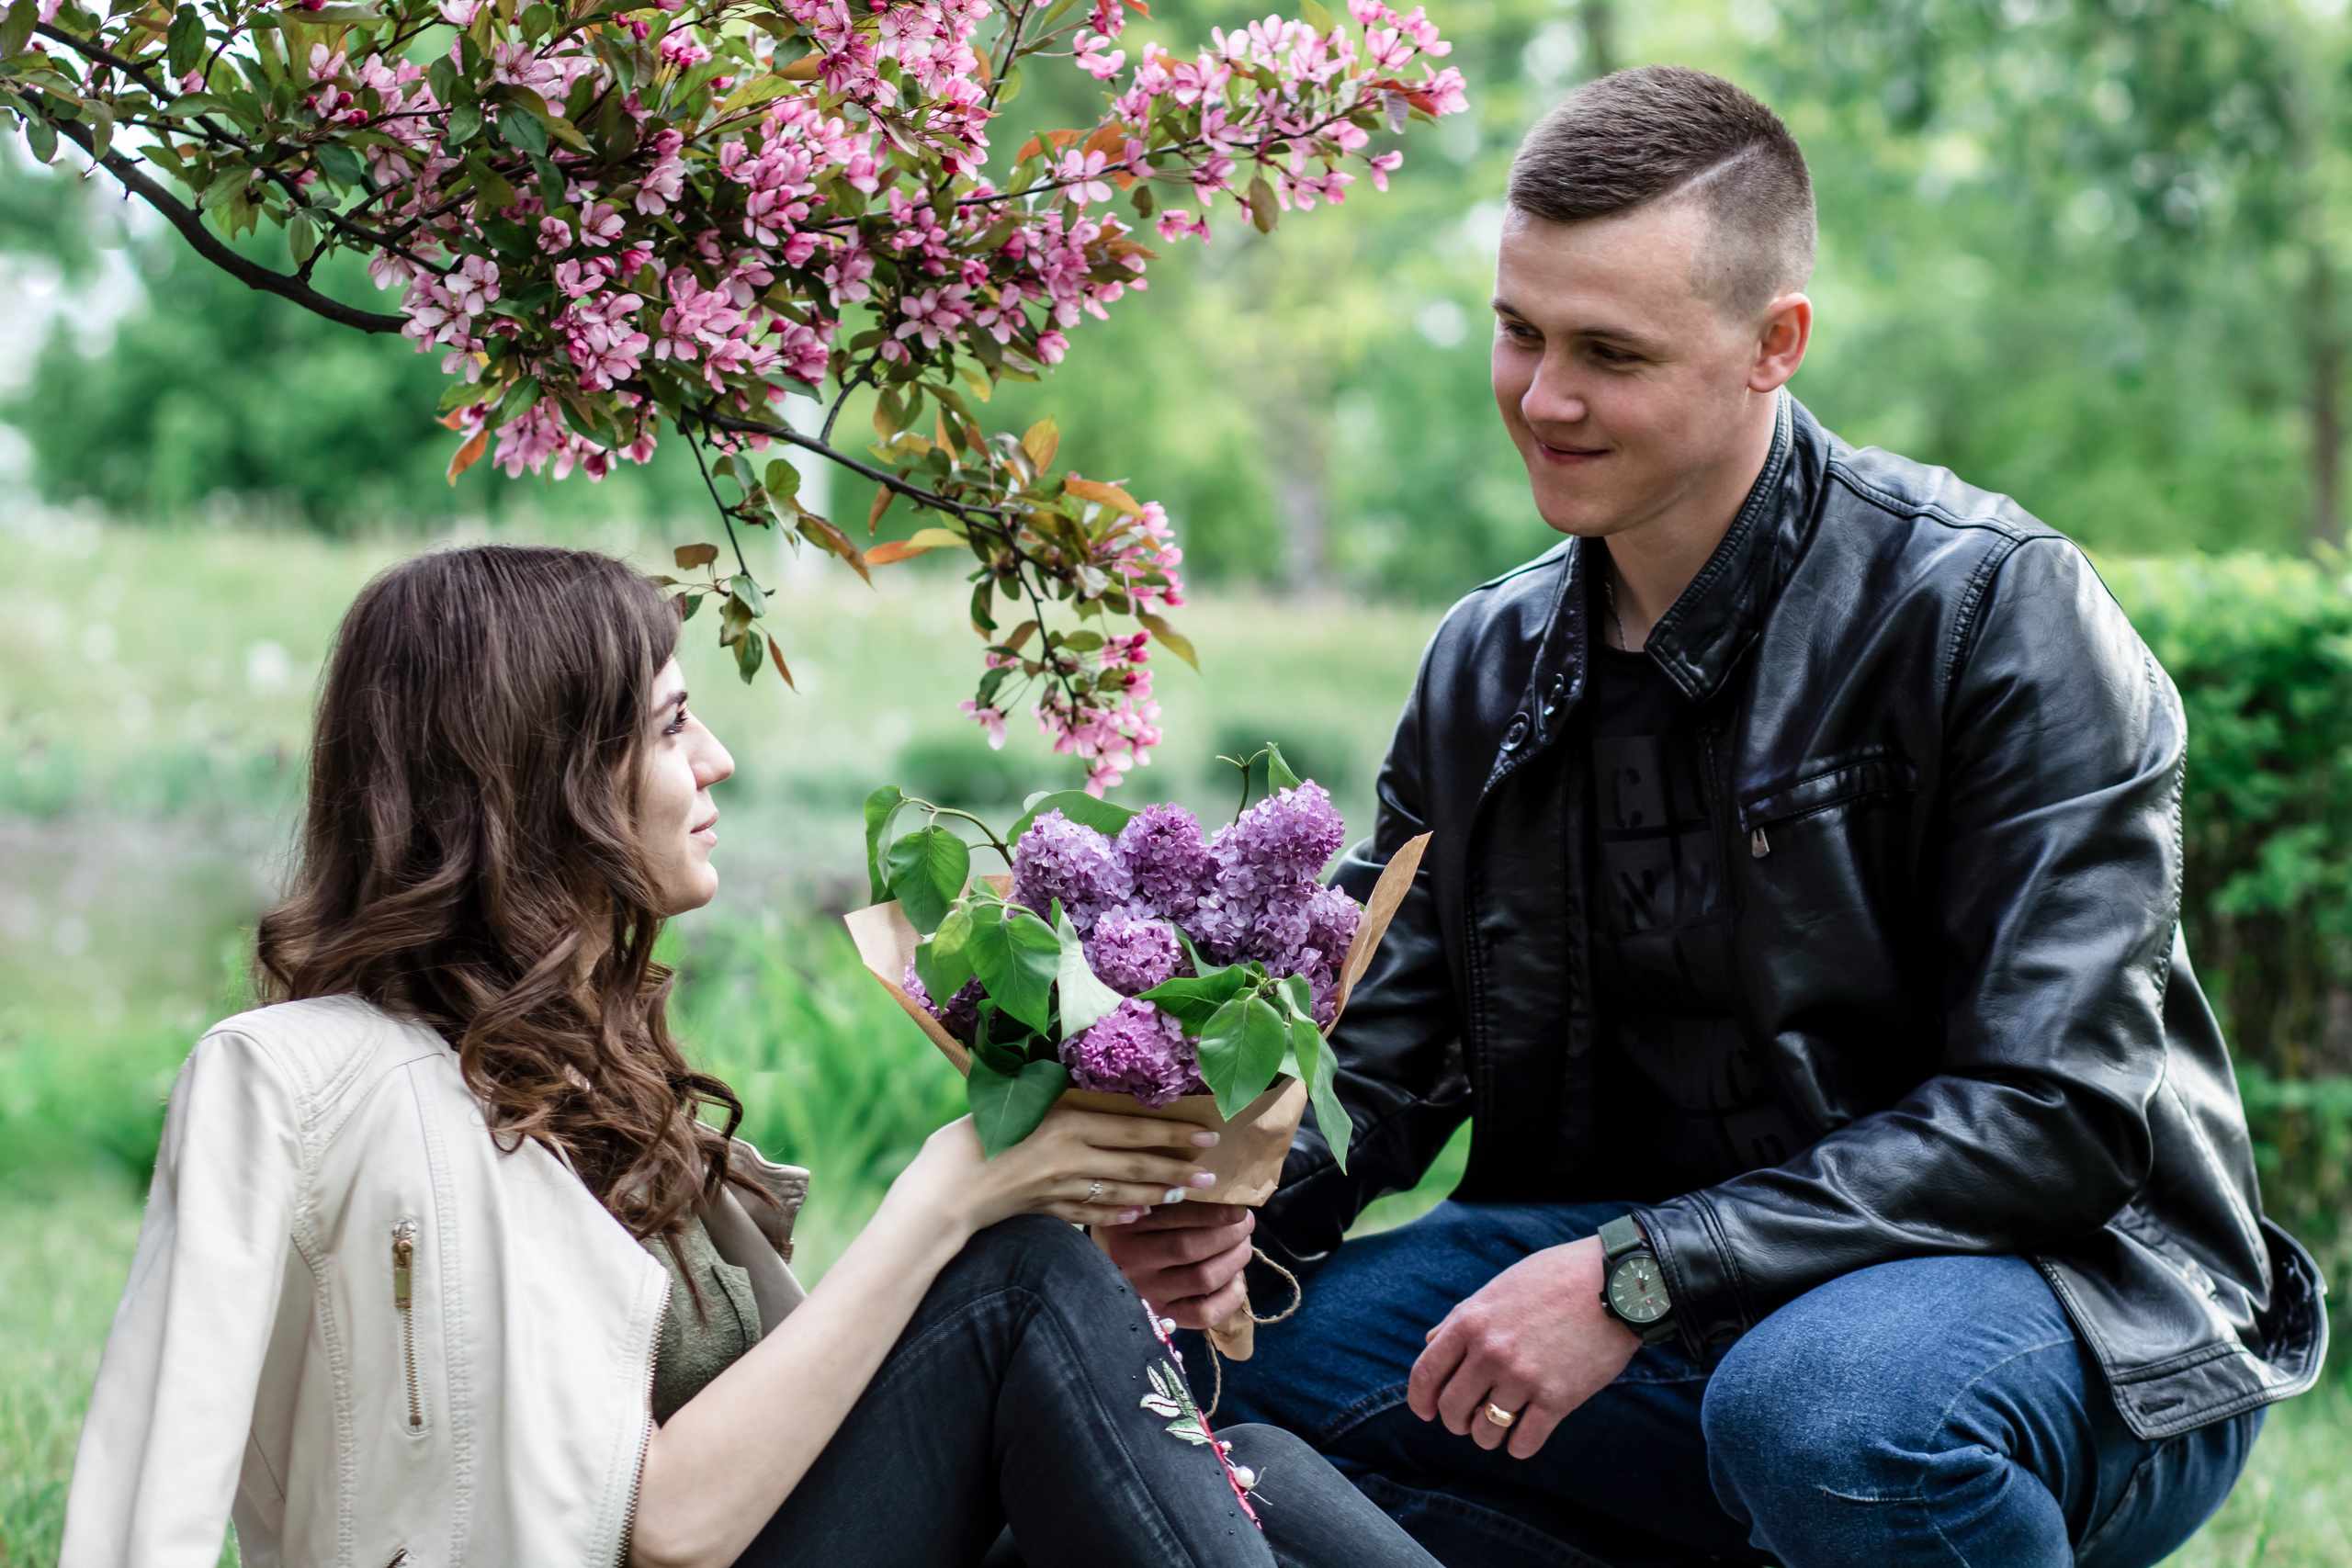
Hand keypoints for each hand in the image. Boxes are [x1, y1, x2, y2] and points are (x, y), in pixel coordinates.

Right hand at [889, 1109, 1220, 1237]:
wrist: (941, 1194)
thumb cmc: (966, 1137)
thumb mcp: (1012, 1098)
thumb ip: (1051, 1095)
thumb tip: (1084, 1082)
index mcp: (1067, 1124)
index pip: (1134, 1129)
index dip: (1174, 1133)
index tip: (1208, 1134)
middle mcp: (1072, 1159)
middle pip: (1136, 1163)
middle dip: (1177, 1169)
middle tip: (1211, 1174)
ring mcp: (1062, 1190)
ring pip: (1121, 1190)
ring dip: (1156, 1192)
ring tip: (1184, 1193)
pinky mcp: (1047, 1211)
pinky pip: (1092, 1213)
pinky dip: (1118, 1213)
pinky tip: (1136, 1213)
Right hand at [1095, 1202, 1255, 1328]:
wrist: (1100, 1275)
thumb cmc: (1133, 1233)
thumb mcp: (1138, 1208)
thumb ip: (1168, 1197)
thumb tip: (1222, 1192)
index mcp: (1125, 1227)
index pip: (1175, 1216)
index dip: (1214, 1211)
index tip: (1238, 1206)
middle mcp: (1132, 1262)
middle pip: (1191, 1247)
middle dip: (1229, 1233)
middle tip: (1244, 1223)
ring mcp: (1146, 1293)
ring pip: (1203, 1278)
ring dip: (1234, 1259)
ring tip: (1243, 1244)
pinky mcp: (1162, 1317)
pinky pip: (1204, 1313)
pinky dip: (1230, 1296)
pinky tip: (1235, 1279)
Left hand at [1407, 1236, 1640, 1459]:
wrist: (1615, 1283)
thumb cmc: (1555, 1279)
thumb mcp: (1498, 1288)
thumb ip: (1461, 1318)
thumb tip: (1430, 1344)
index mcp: (1470, 1321)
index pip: (1425, 1374)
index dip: (1420, 1401)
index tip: (1427, 1412)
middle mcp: (1491, 1352)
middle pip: (1453, 1409)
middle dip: (1456, 1421)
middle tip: (1468, 1420)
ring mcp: (1523, 1377)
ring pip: (1485, 1432)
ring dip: (1488, 1435)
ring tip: (1498, 1426)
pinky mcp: (1558, 1398)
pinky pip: (1523, 1443)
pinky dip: (1519, 1445)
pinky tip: (1524, 1435)